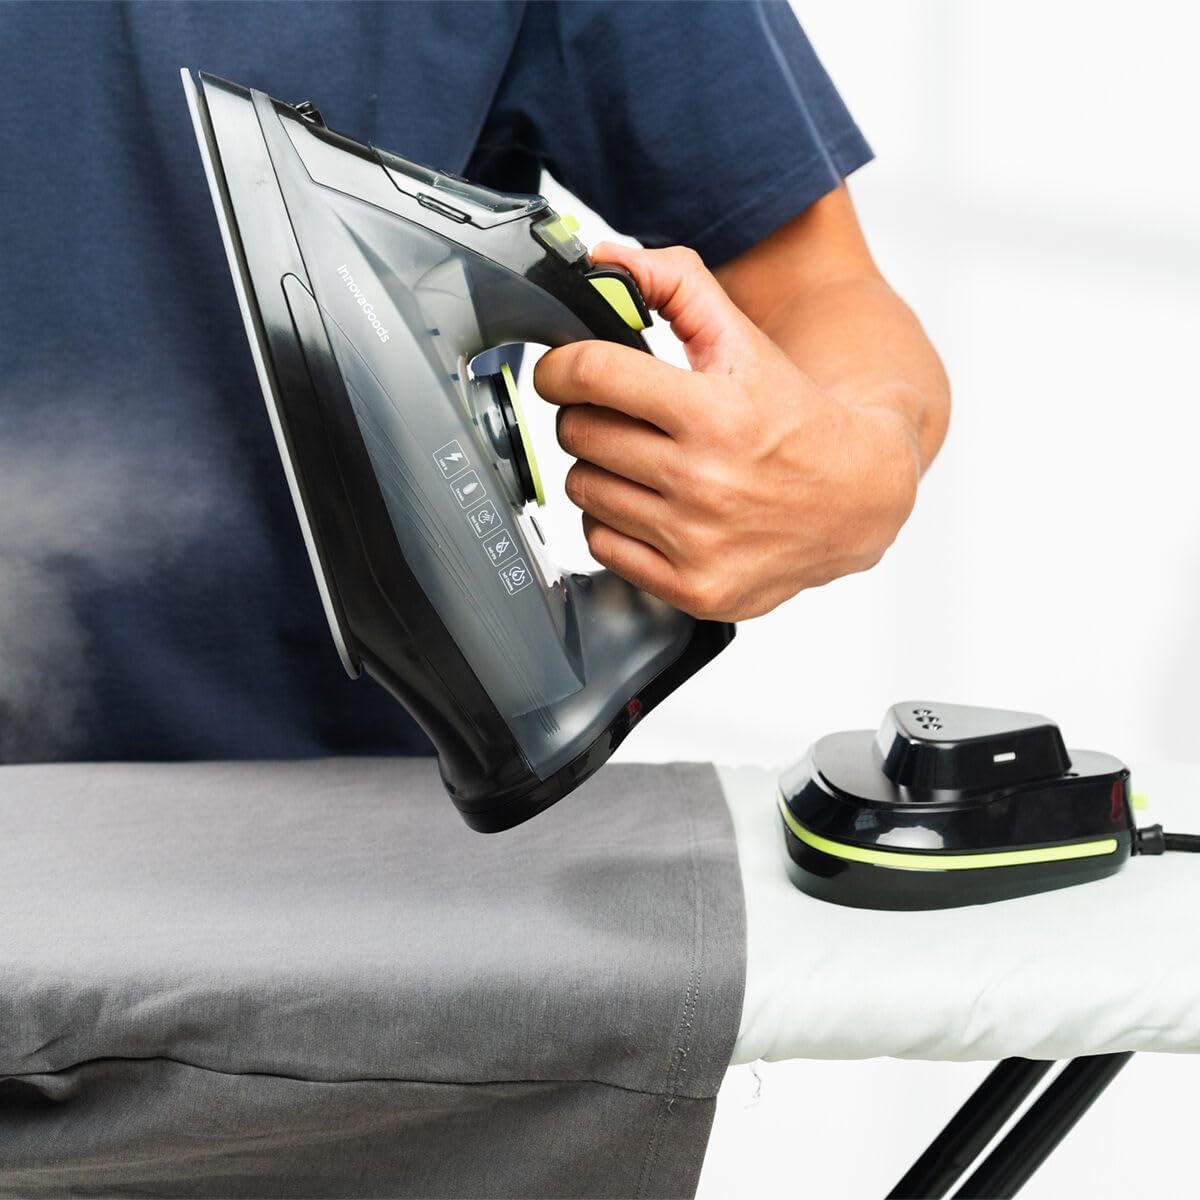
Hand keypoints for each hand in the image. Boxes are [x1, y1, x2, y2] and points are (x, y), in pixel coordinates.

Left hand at [533, 242, 921, 621]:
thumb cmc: (794, 417)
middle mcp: (707, 482)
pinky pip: (600, 545)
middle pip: (579, 434)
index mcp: (718, 412)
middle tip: (620, 416)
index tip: (561, 371)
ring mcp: (697, 542)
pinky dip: (614, 523)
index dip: (561, 366)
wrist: (857, 499)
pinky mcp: (692, 588)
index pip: (592, 375)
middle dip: (587, 416)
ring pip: (584, 490)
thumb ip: (678, 285)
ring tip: (643, 462)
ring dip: (600, 469)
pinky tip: (652, 507)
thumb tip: (603, 259)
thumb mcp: (745, 341)